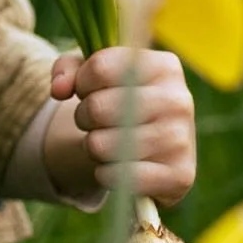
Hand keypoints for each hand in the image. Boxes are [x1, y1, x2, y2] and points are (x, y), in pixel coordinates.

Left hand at [43, 47, 195, 207]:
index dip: (81, 83)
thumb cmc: (120, 99)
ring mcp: (183, 139)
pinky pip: (119, 177)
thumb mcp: (93, 74)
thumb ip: (67, 70)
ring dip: (92, 147)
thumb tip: (58, 90)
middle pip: (98, 107)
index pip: (100, 68)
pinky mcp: (180, 176)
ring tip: (105, 141)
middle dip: (84, 116)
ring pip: (103, 145)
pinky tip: (114, 166)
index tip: (87, 90)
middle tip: (94, 121)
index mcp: (164, 66)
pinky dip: (105, 174)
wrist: (156, 147)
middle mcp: (180, 99)